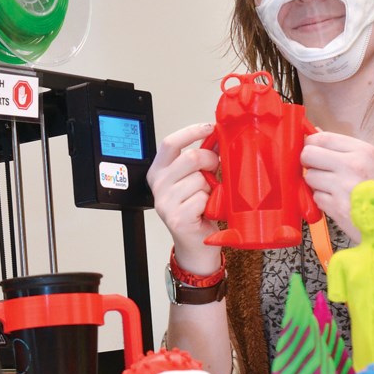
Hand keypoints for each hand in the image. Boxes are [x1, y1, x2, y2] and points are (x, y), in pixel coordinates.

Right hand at [146, 123, 220, 266]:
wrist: (196, 245)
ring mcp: (165, 202)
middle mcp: (158, 185)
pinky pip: (203, 198)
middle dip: (210, 161)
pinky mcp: (177, 217)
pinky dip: (211, 203)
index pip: (170, 143)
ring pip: (200, 179)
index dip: (191, 131)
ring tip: (207, 198)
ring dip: (211, 188)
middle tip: (215, 170)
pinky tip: (206, 211)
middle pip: (190, 157)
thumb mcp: (194, 180)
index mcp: (159, 171)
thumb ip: (200, 160)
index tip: (209, 127)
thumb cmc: (197, 211)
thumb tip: (216, 138)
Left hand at [300, 130, 373, 239]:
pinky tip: (338, 203)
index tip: (312, 151)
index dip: (311, 144)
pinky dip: (322, 201)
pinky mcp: (337, 207)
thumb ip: (342, 149)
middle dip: (309, 163)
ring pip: (310, 177)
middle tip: (319, 171)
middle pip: (308, 154)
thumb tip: (314, 132)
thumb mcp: (370, 162)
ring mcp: (344, 186)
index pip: (321, 138)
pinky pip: (315, 197)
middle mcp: (353, 165)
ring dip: (316, 185)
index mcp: (363, 150)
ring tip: (334, 190)